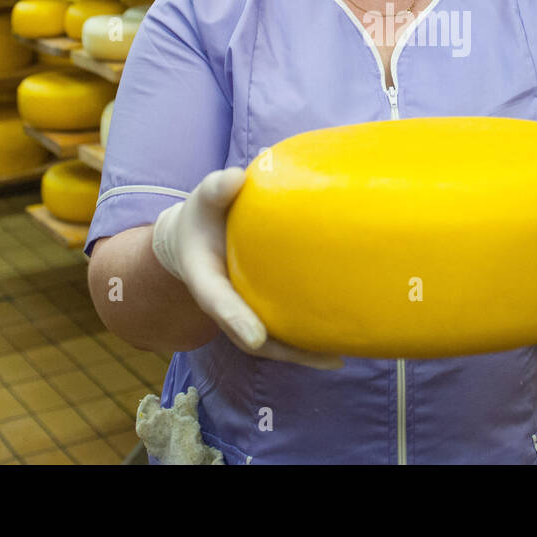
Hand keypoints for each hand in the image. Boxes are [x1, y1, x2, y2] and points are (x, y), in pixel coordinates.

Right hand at [152, 166, 343, 370]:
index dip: (236, 319)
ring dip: (302, 352)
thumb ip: (216, 189)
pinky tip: (339, 345)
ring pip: (271, 340)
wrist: (196, 237)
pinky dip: (307, 340)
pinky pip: (283, 329)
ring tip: (339, 357)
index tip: (256, 338)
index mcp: (206, 279)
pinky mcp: (263, 308)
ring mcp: (245, 310)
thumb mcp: (203, 199)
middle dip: (284, 350)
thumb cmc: (203, 216)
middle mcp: (226, 303)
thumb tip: (237, 178)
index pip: (218, 302)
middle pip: (251, 336)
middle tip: (322, 357)